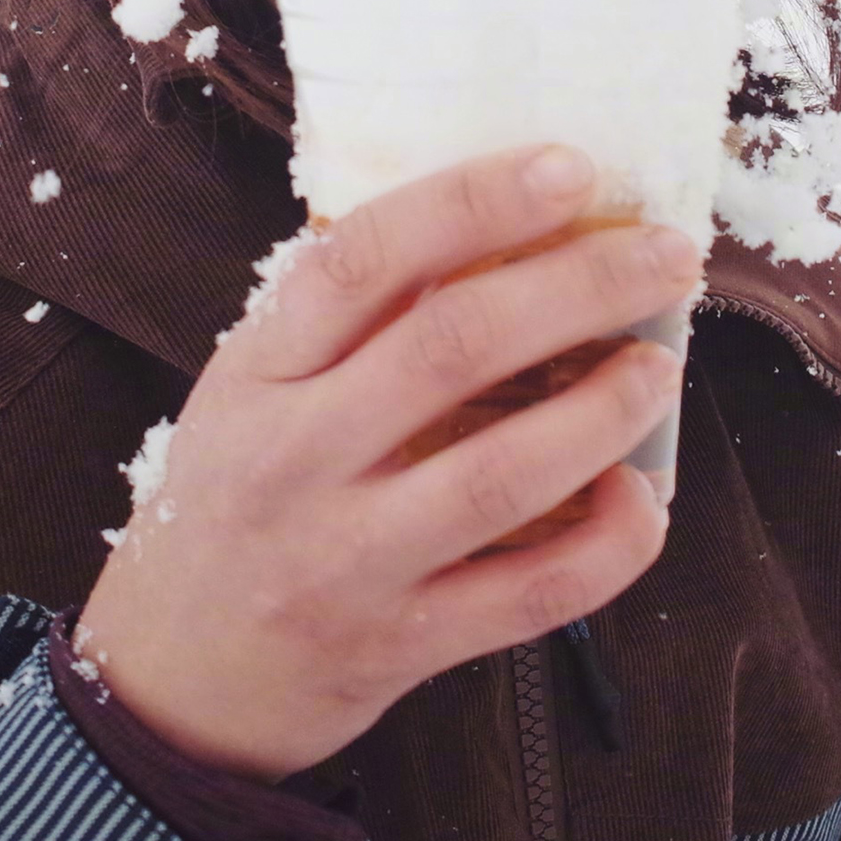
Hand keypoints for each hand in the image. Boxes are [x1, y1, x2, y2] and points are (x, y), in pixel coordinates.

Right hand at [79, 143, 699, 776]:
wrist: (173, 673)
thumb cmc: (236, 495)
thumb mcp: (252, 385)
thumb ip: (346, 318)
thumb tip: (502, 221)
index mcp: (260, 370)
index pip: (364, 258)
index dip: (475, 203)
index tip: (568, 168)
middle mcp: (298, 457)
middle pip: (454, 347)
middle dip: (580, 287)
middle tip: (666, 255)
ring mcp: (349, 559)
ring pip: (500, 473)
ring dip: (603, 411)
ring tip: (658, 365)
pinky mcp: (400, 646)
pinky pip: (527, 597)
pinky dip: (604, 547)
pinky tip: (643, 498)